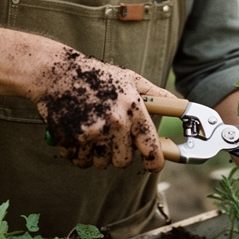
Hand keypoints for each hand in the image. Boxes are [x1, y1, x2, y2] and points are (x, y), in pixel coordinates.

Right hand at [35, 47, 175, 172]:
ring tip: (92, 130)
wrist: (56, 73)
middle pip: (123, 162)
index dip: (155, 162)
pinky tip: (77, 132)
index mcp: (133, 108)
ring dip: (96, 153)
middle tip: (111, 137)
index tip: (154, 165)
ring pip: (100, 163)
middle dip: (118, 154)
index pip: (151, 148)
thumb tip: (182, 105)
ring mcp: (92, 132)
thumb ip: (157, 95)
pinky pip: (79, 161)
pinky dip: (78, 152)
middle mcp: (114, 122)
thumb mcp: (130, 79)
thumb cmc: (97, 75)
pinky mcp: (71, 139)